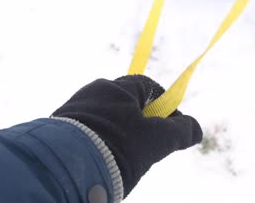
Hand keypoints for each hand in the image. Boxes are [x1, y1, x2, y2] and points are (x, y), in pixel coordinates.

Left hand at [52, 75, 202, 196]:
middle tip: (147, 151)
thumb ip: (178, 132)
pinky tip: (100, 166)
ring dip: (118, 138)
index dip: (164, 105)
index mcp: (116, 88)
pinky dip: (98, 147)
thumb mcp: (155, 141)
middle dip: (140, 126)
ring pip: (106, 122)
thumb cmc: (115, 148)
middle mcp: (92, 93)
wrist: (60, 167)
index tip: (173, 127)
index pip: (147, 87)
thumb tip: (197, 129)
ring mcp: (73, 112)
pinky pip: (87, 135)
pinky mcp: (58, 131)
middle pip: (126, 106)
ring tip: (122, 163)